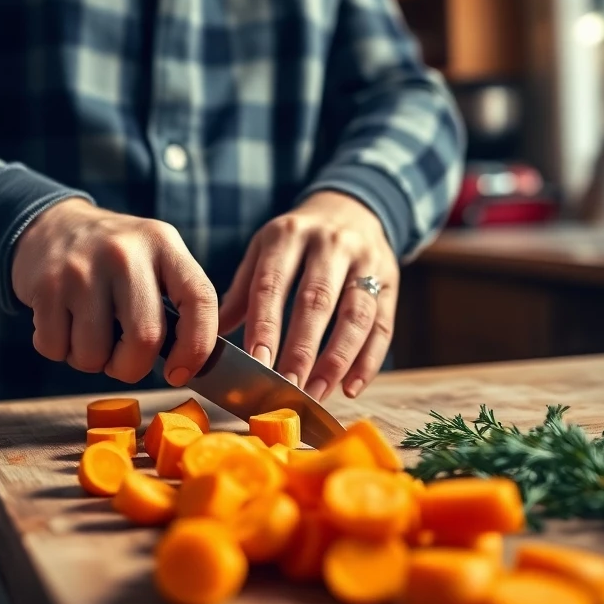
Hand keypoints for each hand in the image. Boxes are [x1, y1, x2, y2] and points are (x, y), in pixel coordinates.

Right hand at [12, 199, 217, 385]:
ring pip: (94, 354)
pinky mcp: (46, 285)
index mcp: (162, 243)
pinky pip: (55, 348)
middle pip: (144, 338)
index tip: (180, 373)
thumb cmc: (113, 259)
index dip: (197, 346)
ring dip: (91, 361)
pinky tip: (62, 322)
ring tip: (89, 333)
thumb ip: (177, 303)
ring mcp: (81, 267)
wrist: (53, 224)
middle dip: (132, 367)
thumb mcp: (154, 259)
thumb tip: (193, 367)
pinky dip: (59, 350)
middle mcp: (124, 251)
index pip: (199, 298)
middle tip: (122, 361)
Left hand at [218, 192, 398, 401]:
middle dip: (301, 350)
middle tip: (286, 388)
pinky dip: (368, 361)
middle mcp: (329, 244)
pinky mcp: (391, 281)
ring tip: (316, 394)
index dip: (266, 325)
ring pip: (355, 316)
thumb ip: (243, 291)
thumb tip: (212, 336)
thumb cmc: (297, 240)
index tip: (256, 363)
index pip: (273, 284)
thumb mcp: (265, 249)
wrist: (351, 209)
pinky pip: (382, 326)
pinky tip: (350, 388)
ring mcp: (365, 261)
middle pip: (316, 301)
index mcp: (288, 235)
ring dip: (336, 361)